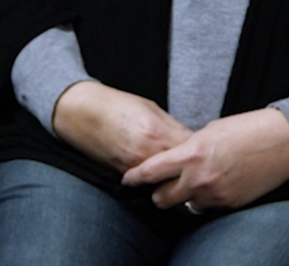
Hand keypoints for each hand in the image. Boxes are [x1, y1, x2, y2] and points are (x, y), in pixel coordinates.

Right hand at [51, 81, 191, 172]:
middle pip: (182, 172)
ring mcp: (135, 166)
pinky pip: (148, 183)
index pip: (192, 152)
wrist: (82, 111)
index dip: (202, 153)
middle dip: (191, 170)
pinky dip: (155, 180)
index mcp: (159, 132)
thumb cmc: (116, 105)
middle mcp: (148, 152)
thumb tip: (191, 141)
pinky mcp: (123, 174)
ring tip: (179, 172)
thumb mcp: (151, 109)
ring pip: (166, 182)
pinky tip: (158, 173)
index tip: (206, 153)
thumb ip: (172, 128)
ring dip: (174, 178)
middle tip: (197, 168)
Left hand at [120, 108, 288, 210]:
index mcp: (189, 154)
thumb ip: (186, 150)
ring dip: (182, 198)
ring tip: (187, 185)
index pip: (150, 172)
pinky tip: (210, 186)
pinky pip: (207, 208)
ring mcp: (215, 194)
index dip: (134, 178)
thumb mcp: (206, 133)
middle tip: (157, 186)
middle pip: (161, 198)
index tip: (127, 179)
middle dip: (156, 193)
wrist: (281, 142)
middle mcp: (199, 178)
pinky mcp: (230, 204)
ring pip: (184, 207)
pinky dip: (204, 200)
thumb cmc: (244, 130)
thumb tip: (172, 160)